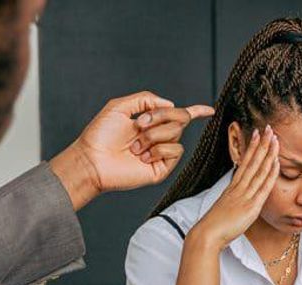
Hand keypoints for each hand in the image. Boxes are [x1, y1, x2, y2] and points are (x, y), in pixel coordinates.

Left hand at [50, 91, 213, 208]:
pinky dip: (158, 150)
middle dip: (160, 117)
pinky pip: (175, 151)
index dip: (195, 111)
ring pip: (176, 133)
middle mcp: (158, 136)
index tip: (209, 110)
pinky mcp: (162, 167)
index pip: (177, 115)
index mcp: (150, 122)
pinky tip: (142, 157)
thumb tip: (170, 104)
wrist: (92, 160)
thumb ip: (145, 99)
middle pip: (180, 118)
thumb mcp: (119, 107)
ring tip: (134, 146)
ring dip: (152, 136)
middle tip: (139, 124)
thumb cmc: (100, 136)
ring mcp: (161, 152)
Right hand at [190, 126, 280, 246]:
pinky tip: (275, 162)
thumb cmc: (215, 225)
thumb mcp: (226, 208)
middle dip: (261, 144)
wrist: (208, 234)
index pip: (244, 162)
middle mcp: (239, 187)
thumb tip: (241, 198)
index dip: (251, 147)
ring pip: (258, 170)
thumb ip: (235, 200)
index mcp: (233, 187)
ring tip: (274, 138)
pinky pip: (263, 187)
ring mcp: (245, 195)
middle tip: (268, 128)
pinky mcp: (251, 206)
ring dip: (267, 153)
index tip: (256, 134)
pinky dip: (270, 174)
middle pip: (252, 161)